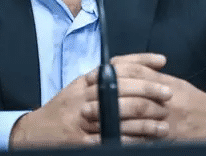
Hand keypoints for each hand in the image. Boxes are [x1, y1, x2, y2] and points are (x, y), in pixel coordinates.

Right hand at [10, 53, 171, 146]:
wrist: (37, 131)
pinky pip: (112, 140)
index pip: (118, 67)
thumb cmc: (65, 107)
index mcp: (87, 81)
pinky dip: (131, 141)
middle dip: (149, 93)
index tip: (162, 66)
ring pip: (120, 117)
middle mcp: (85, 97)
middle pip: (122, 90)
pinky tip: (146, 142)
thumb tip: (140, 64)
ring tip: (164, 126)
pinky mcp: (83, 142)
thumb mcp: (81, 85)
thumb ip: (106, 75)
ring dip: (146, 122)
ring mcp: (84, 121)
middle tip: (168, 95)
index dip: (142, 65)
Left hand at [83, 54, 205, 142]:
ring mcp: (165, 118)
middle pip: (130, 94)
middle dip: (105, 99)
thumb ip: (149, 74)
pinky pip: (143, 139)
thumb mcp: (173, 82)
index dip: (109, 74)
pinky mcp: (166, 138)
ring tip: (92, 124)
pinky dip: (126, 140)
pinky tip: (111, 141)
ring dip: (111, 121)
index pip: (133, 71)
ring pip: (134, 117)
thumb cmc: (191, 101)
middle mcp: (163, 98)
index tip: (91, 79)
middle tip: (85, 105)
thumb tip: (120, 68)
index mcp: (163, 81)